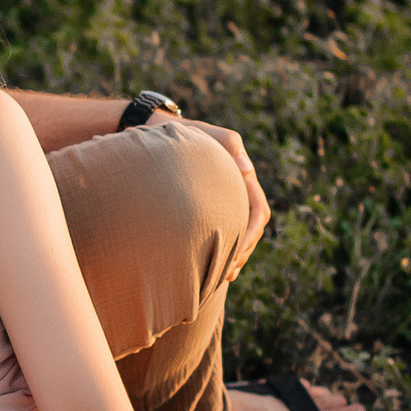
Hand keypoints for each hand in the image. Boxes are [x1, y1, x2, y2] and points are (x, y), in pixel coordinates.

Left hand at [174, 116, 270, 279]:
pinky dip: (222, 252)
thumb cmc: (175, 134)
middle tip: (228, 271)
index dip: (251, 233)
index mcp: (240, 174)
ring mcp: (225, 200)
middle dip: (244, 251)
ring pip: (240, 234)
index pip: (258, 209)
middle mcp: (237, 189)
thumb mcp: (199, 134)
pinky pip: (223, 234)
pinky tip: (214, 272)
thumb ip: (224, 145)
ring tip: (223, 276)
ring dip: (235, 256)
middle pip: (252, 228)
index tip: (238, 252)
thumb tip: (245, 168)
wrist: (153, 135)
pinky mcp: (209, 208)